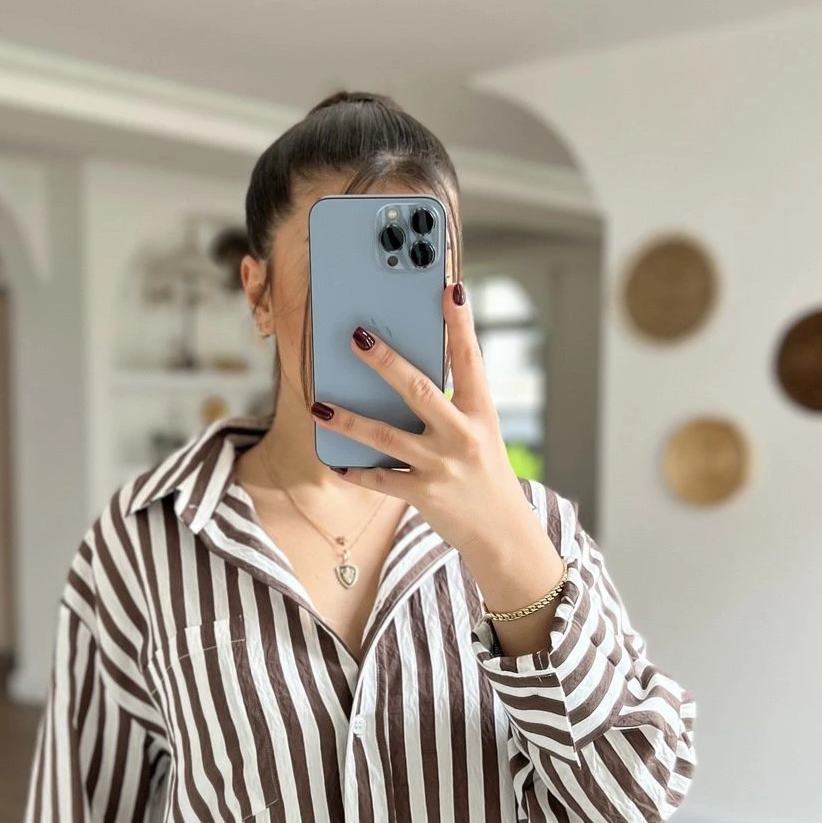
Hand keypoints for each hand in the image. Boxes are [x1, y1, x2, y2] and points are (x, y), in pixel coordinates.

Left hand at [309, 282, 567, 655]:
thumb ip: (452, 403)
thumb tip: (405, 371)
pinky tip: (336, 462)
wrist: (502, 533)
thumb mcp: (481, 432)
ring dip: (350, 421)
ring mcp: (442, 467)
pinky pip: (381, 480)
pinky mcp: (423, 496)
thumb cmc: (485, 474)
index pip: (471, 360)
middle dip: (385, 363)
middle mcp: (462, 436)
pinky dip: (357, 472)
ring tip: (319, 406)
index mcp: (481, 413)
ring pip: (387, 437)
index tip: (449, 289)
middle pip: (419, 391)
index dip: (460, 325)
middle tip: (356, 337)